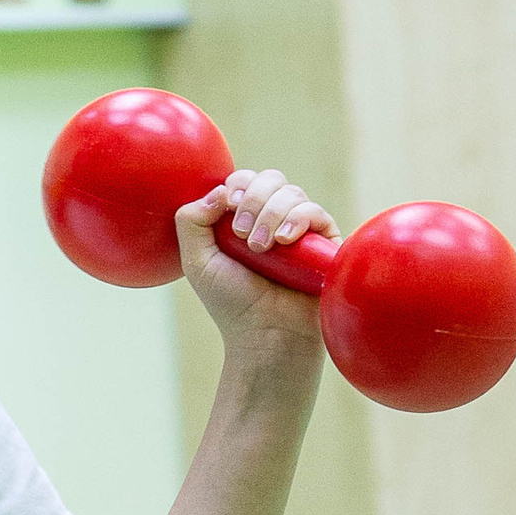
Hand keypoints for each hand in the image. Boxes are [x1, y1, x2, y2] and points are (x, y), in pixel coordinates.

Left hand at [174, 166, 333, 382]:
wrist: (265, 335)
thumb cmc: (232, 303)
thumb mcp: (197, 261)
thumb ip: (191, 221)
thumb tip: (219, 189)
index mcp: (245, 220)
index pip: (246, 181)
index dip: (238, 184)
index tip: (229, 205)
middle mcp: (274, 220)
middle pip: (270, 179)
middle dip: (253, 198)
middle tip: (241, 232)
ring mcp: (301, 230)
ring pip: (291, 193)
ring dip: (270, 214)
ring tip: (261, 248)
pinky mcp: (325, 243)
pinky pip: (315, 212)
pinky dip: (297, 219)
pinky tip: (283, 242)